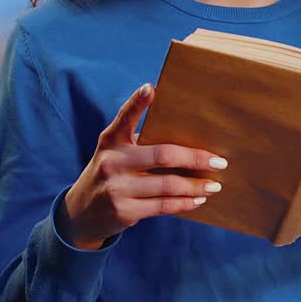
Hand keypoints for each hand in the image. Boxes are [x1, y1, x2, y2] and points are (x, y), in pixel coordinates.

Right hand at [57, 84, 227, 249]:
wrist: (81, 213)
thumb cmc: (111, 175)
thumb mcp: (115, 154)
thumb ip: (140, 144)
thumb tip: (189, 138)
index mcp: (110, 141)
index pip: (124, 117)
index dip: (137, 102)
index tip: (151, 87)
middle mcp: (112, 162)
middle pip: (163, 155)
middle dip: (196, 158)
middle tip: (219, 162)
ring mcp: (117, 188)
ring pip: (168, 185)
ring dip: (196, 186)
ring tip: (215, 185)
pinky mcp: (124, 211)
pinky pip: (163, 206)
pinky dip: (185, 202)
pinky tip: (198, 199)